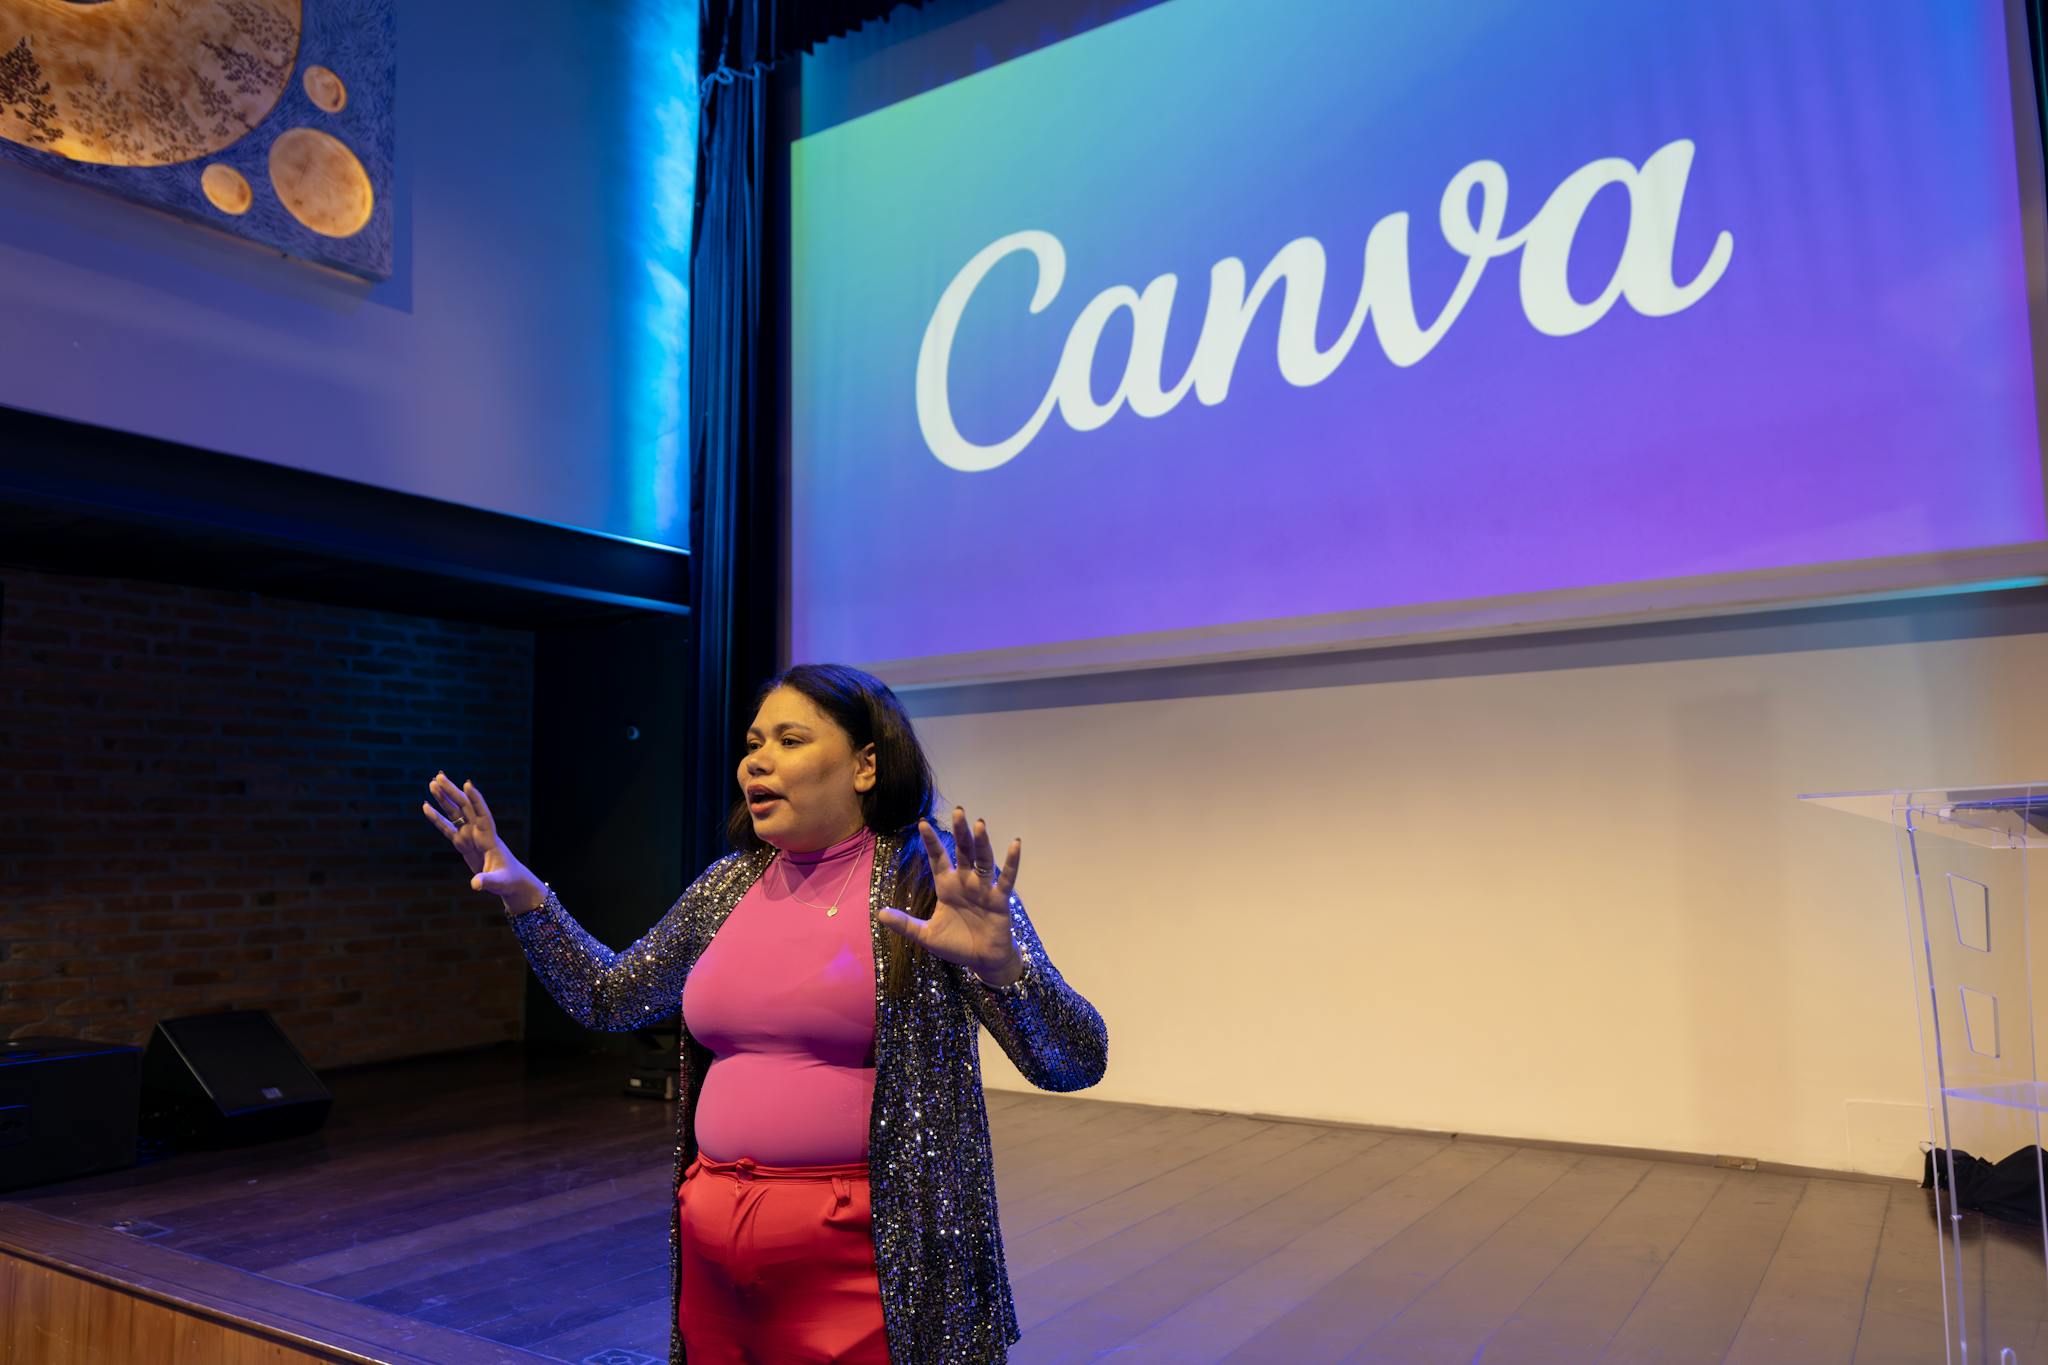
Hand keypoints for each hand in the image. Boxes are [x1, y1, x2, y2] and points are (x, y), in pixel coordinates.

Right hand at [421, 772, 541, 908]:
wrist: (510, 880)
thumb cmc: (508, 880)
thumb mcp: (498, 882)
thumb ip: (486, 882)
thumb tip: (475, 885)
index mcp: (489, 838)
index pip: (483, 815)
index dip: (476, 800)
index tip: (468, 784)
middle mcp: (479, 832)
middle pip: (465, 808)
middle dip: (453, 792)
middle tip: (439, 776)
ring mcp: (470, 836)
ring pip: (455, 813)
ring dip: (444, 798)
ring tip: (433, 782)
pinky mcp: (463, 843)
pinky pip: (447, 828)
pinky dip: (436, 818)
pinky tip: (426, 806)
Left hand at [879, 807, 1023, 984]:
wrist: (981, 961)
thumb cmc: (955, 944)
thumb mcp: (926, 936)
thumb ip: (905, 924)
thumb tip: (879, 913)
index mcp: (947, 886)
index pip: (938, 858)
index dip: (931, 842)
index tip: (922, 823)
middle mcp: (965, 882)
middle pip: (963, 852)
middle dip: (960, 832)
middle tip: (958, 811)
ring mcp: (983, 888)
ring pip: (983, 860)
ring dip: (982, 842)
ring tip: (979, 824)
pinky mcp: (999, 899)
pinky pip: (1007, 878)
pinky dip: (1011, 862)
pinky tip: (1015, 844)